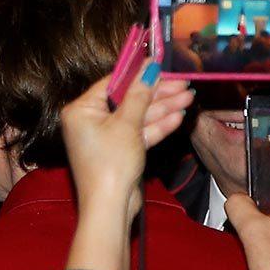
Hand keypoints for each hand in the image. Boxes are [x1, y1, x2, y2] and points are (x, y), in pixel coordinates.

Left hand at [62, 65, 195, 216]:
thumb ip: (139, 95)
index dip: (138, 74)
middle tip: (183, 82)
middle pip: (127, 100)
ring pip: (137, 117)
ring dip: (163, 108)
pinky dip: (157, 127)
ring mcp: (105, 137)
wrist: (110, 206)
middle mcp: (89, 121)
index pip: (111, 83)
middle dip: (157, 93)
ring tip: (189, 96)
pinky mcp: (119, 151)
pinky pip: (138, 133)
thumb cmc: (110, 163)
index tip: (160, 64)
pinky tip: (178, 117)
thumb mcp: (127, 124)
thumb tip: (149, 69)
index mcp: (81, 110)